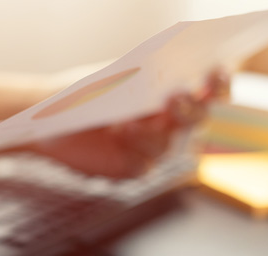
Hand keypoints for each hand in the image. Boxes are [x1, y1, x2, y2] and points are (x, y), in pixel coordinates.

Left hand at [25, 70, 229, 177]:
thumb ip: (140, 81)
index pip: (207, 90)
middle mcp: (167, 122)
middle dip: (189, 110)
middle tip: (175, 100)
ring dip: (153, 133)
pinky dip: (135, 151)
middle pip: (196, 119)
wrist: (48, 120)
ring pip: (169, 144)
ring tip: (130, 121)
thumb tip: (168, 82)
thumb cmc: (81, 93)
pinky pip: (144, 165)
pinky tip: (122, 135)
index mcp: (170, 93)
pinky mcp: (131, 167)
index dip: (218, 85)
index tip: (216, 76)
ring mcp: (150, 147)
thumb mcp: (109, 80)